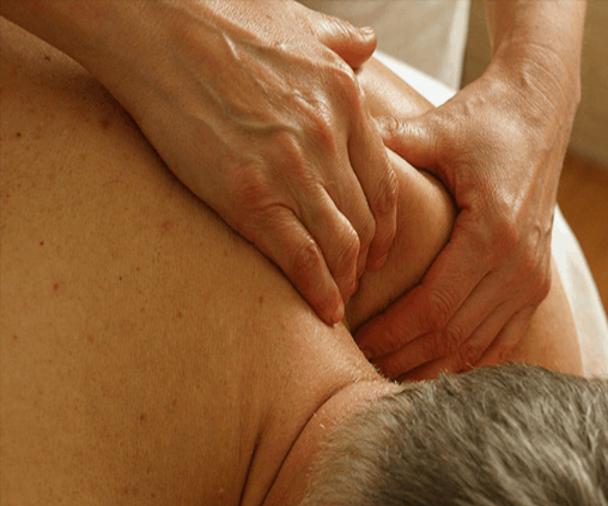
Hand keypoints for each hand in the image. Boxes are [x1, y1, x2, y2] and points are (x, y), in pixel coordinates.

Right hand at [86, 0, 397, 323]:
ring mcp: (291, 168)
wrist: (156, 25)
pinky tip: (325, 310)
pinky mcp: (248, 194)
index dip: (386, 228)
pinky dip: (318, 291)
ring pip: (342, 246)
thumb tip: (369, 43)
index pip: (385, 184)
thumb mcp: (300, 21)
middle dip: (368, 261)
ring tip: (340, 299)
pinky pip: (300, 258)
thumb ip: (342, 40)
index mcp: (345, 100)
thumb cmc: (221, 18)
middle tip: (359, 279)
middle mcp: (327, 138)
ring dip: (346, 282)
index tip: (378, 248)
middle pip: (367, 222)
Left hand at [355, 63, 579, 379]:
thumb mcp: (434, 130)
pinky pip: (504, 341)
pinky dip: (469, 362)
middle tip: (359, 366)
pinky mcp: (538, 282)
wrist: (540, 111)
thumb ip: (387, 146)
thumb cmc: (482, 120)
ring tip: (388, 375)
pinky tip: (436, 371)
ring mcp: (534, 278)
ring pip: (478, 347)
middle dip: (403, 356)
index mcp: (493, 233)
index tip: (355, 341)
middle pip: (453, 335)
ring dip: (432, 366)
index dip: (391, 332)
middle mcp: (520, 264)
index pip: (433, 306)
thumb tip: (331, 153)